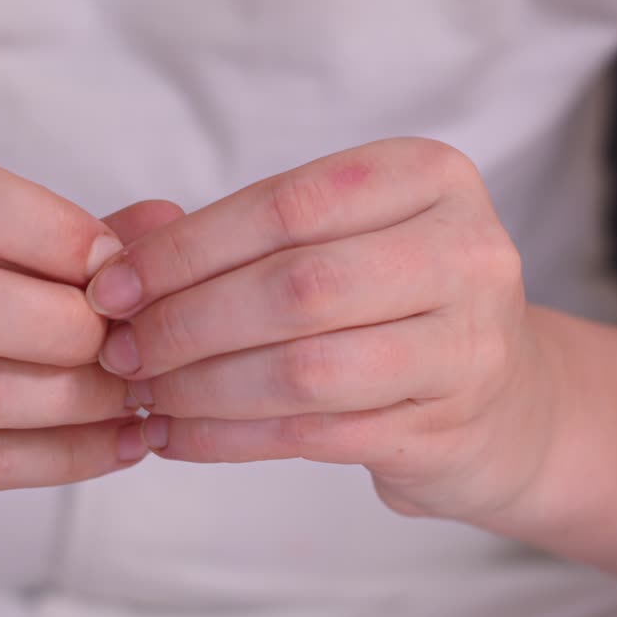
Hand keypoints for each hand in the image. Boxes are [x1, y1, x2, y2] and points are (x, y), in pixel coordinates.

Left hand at [85, 138, 556, 520]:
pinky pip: (313, 437)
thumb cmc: (393, 306)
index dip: (185, 249)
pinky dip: (229, 439)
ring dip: (202, 388)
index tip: (111, 287)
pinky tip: (178, 438)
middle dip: (186, 323)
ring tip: (143, 396)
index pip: (288, 205)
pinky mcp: (448, 432)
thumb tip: (116, 246)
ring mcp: (469, 348)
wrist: (505, 403)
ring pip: (305, 370)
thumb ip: (232, 234)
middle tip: (120, 351)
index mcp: (431, 178)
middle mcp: (467, 253)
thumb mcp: (333, 242)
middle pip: (297, 286)